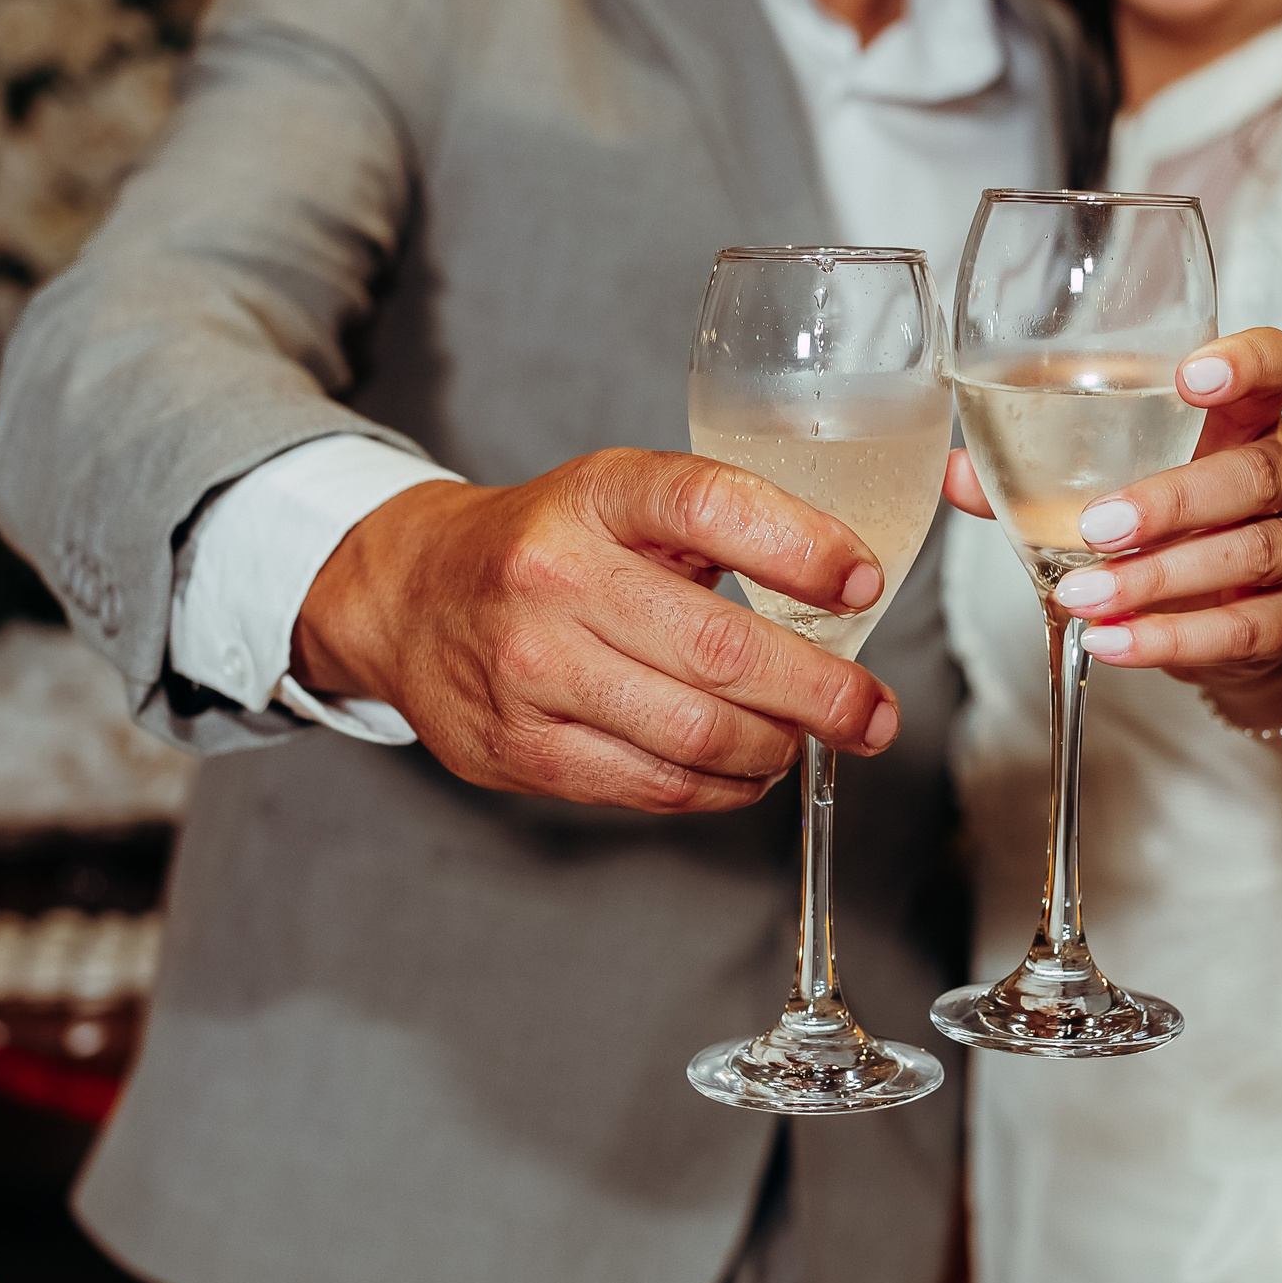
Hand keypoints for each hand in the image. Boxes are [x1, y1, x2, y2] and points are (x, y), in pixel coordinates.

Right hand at [291, 450, 901, 813]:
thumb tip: (848, 591)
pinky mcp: (521, 750)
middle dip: (822, 692)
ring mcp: (531, 671)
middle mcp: (555, 577)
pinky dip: (723, 788)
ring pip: (695, 734)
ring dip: (775, 747)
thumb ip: (723, 527)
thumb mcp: (621, 496)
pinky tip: (747, 769)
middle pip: (720, 649)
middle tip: (872, 712)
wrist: (409, 595)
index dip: (803, 547)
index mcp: (597, 495)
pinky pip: (655, 787)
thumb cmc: (545, 545)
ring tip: (805, 739)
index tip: (863, 584)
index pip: (711, 506)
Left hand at [944, 327, 1281, 688]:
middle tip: (1096, 525)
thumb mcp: (1122, 488)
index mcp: (1245, 422)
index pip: (1276, 367)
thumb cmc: (1178, 531)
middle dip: (1172, 499)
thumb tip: (956, 473)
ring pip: (1249, 552)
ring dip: (1158, 577)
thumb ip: (1040, 477)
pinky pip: (1241, 630)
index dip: (1246, 362)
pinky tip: (1112, 641)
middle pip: (1255, 473)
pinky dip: (1170, 639)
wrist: (1251, 625)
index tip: (1191, 375)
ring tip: (1083, 596)